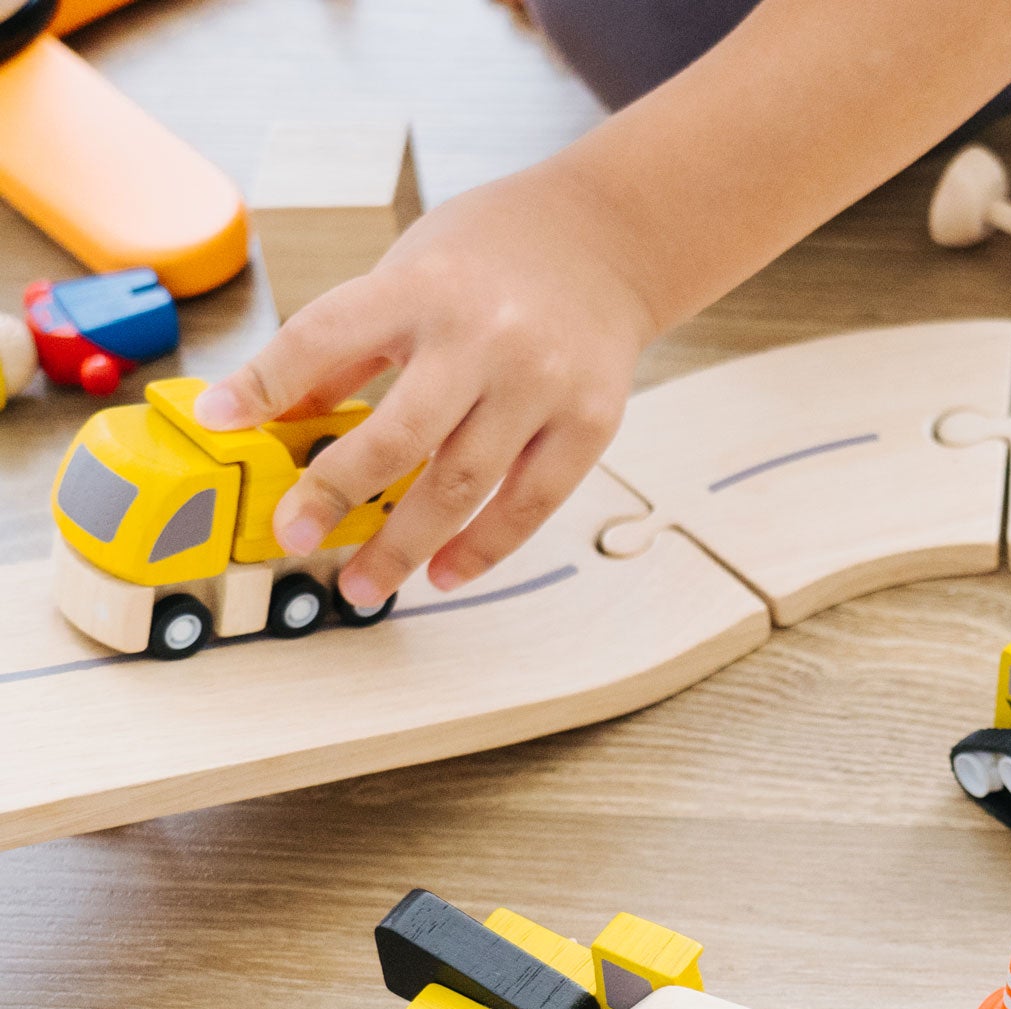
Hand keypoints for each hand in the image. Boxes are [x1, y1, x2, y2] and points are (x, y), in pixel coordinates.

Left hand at [193, 161, 656, 604]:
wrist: (608, 236)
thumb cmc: (497, 253)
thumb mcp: (410, 270)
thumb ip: (351, 344)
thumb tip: (280, 413)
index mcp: (422, 287)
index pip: (325, 337)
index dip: (265, 382)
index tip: (219, 421)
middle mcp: (482, 337)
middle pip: (399, 435)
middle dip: (337, 492)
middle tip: (295, 537)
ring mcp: (540, 385)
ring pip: (463, 484)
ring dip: (406, 545)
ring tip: (364, 586)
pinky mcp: (589, 423)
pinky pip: (530, 505)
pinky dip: (483, 548)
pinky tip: (444, 575)